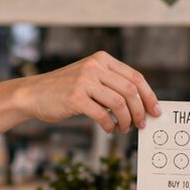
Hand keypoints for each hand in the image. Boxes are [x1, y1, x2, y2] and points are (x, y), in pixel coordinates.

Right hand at [17, 52, 160, 133]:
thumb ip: (111, 84)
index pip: (135, 77)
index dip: (149, 95)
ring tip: (124, 129)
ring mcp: (84, 81)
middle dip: (140, 111)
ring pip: (119, 103)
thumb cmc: (64, 89)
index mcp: (102, 59)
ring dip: (126, 120)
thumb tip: (140, 105)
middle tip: (142, 124)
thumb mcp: (89, 77)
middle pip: (130, 91)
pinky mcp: (75, 98)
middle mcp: (94, 67)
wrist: (33, 94)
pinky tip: (109, 129)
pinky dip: (110, 125)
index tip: (156, 110)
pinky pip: (102, 115)